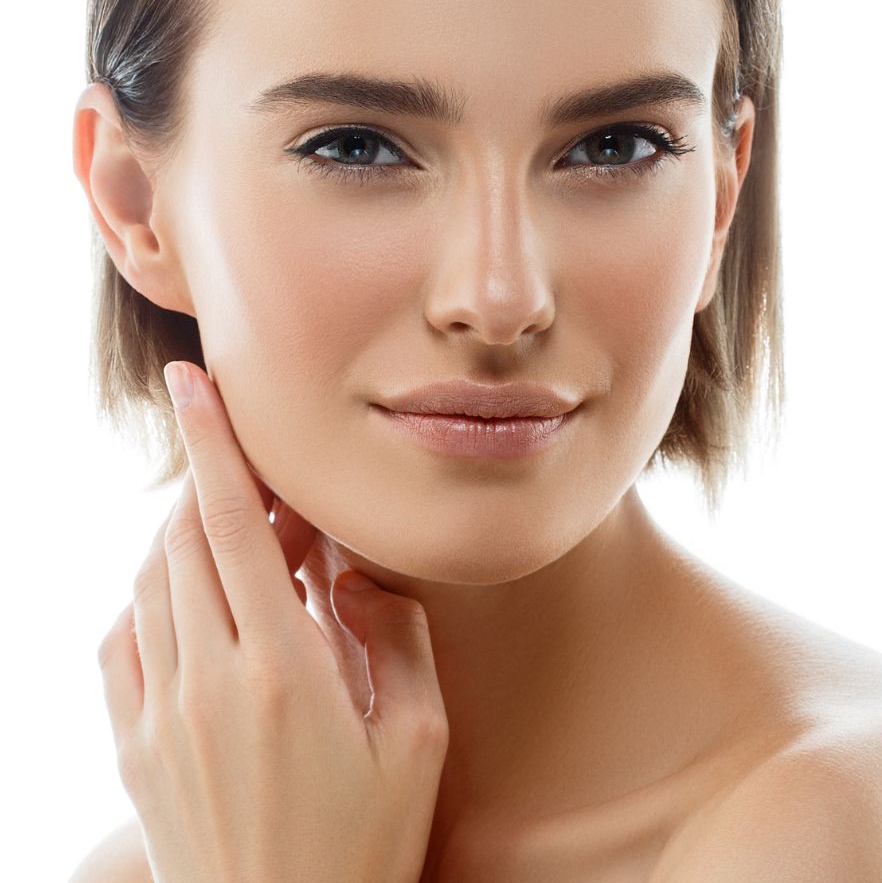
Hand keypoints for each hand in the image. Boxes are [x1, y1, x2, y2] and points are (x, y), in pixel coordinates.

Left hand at [96, 361, 449, 882]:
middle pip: (188, 540)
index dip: (213, 446)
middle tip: (266, 482)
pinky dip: (151, 597)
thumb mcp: (418, 739)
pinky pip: (121, 641)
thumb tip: (354, 573)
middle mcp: (205, 681)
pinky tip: (191, 602)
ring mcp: (157, 715)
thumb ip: (393, 637)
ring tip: (244, 539)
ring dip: (190, 538)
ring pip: (152, 582)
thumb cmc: (364, 843)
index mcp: (281, 670)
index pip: (234, 526)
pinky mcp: (131, 748)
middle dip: (216, 485)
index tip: (192, 385)